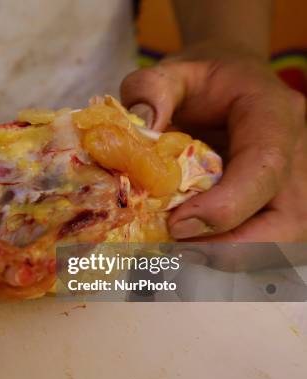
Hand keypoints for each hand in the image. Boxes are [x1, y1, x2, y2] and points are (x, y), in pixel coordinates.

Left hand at [120, 45, 306, 241]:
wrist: (228, 82)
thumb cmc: (201, 80)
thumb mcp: (170, 72)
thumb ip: (149, 90)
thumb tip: (140, 130)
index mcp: (272, 114)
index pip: (266, 166)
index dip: (226, 205)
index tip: (177, 225)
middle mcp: (296, 151)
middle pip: (290, 217)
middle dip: (235, 246)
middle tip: (177, 250)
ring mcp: (293, 181)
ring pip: (284, 236)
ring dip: (232, 254)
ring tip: (180, 251)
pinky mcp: (278, 201)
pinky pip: (267, 238)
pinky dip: (229, 251)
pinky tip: (191, 247)